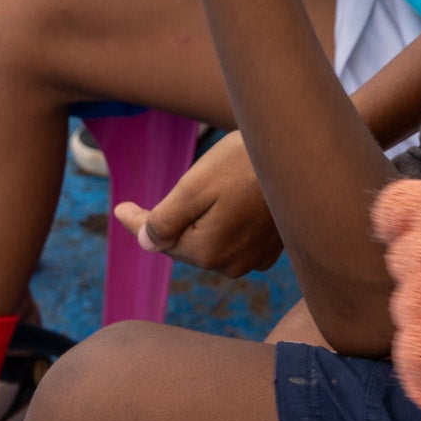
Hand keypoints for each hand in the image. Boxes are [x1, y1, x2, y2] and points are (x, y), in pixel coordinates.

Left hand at [114, 131, 283, 277]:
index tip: (118, 207)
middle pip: (187, 242)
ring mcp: (255, 259)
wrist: (301, 155)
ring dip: (203, 220)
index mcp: (207, 252)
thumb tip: (146, 243)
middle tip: (183, 183)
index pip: (160, 240)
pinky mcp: (272, 248)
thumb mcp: (195, 186)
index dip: (137, 221)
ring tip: (216, 184)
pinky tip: (236, 198)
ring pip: (211, 241)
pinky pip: (236, 240)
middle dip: (177, 218)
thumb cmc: (245, 163)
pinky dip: (228, 223)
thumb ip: (165, 219)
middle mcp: (231, 265)